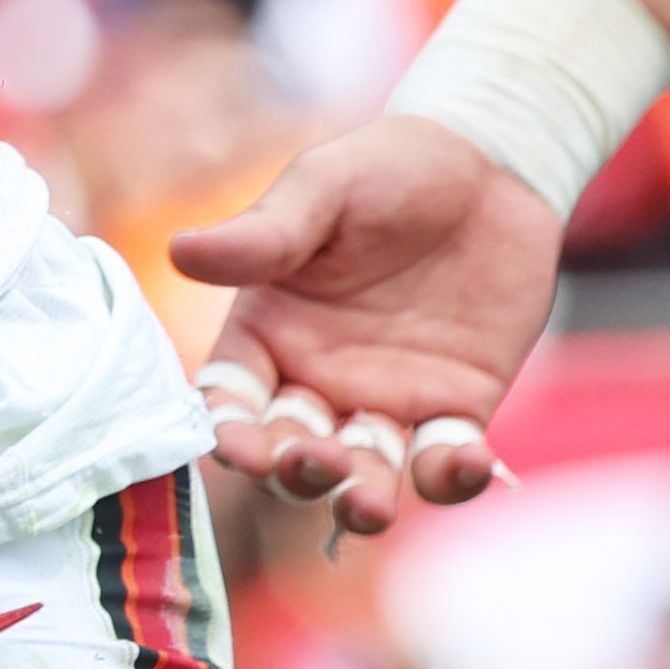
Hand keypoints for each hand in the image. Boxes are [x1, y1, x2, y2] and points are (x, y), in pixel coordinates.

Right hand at [167, 114, 562, 537]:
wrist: (490, 166)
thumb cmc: (384, 168)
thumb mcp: (320, 189)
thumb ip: (263, 234)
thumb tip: (179, 251)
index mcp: (268, 331)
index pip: (231, 399)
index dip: (229, 431)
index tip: (241, 447)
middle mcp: (318, 379)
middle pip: (290, 452)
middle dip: (293, 472)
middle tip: (312, 461)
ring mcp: (387, 402)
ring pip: (362, 477)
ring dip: (359, 500)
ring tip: (367, 502)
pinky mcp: (457, 410)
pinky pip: (446, 463)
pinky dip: (452, 477)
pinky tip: (468, 463)